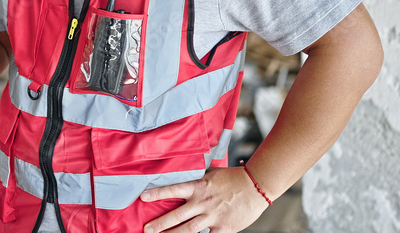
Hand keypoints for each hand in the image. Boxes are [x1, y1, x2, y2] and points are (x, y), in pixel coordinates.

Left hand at [140, 167, 268, 232]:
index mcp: (198, 187)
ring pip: (189, 229)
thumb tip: (185, 172)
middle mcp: (202, 202)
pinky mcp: (224, 228)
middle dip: (160, 224)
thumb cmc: (233, 178)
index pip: (173, 190)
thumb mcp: (211, 173)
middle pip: (177, 215)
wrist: (256, 186)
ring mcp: (212, 216)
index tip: (142, 198)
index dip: (157, 194)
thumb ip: (197, 178)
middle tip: (146, 229)